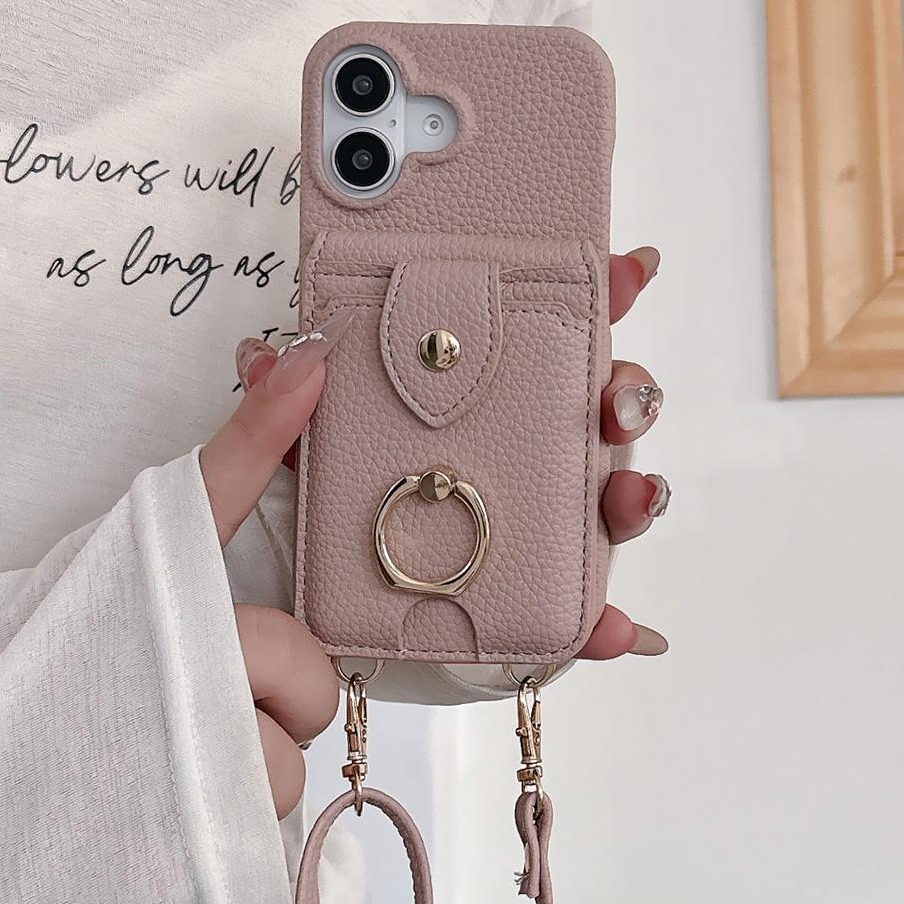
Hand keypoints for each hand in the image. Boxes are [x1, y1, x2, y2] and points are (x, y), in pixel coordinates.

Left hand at [199, 246, 669, 813]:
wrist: (314, 631)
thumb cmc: (320, 526)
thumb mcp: (284, 466)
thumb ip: (274, 419)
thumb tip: (268, 355)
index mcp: (471, 402)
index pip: (544, 335)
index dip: (595, 296)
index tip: (628, 272)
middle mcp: (517, 452)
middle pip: (595, 408)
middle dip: (627, 392)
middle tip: (618, 398)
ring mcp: (534, 523)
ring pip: (608, 495)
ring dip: (635, 491)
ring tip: (635, 495)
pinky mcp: (532, 598)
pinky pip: (581, 608)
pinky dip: (607, 620)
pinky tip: (619, 629)